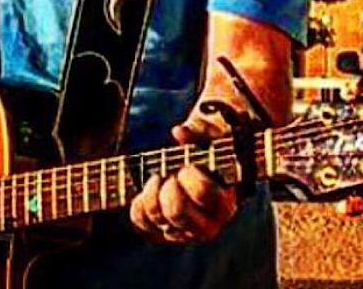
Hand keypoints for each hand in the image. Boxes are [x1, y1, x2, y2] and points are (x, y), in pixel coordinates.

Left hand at [129, 115, 237, 243]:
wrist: (201, 174)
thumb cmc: (210, 153)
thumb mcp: (214, 136)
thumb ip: (203, 130)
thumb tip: (179, 132)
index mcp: (223, 203)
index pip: (202, 192)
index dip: (189, 175)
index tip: (187, 166)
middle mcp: (206, 225)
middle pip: (176, 210)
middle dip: (167, 185)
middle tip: (170, 174)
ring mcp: (182, 232)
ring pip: (156, 217)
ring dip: (151, 191)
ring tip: (158, 177)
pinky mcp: (162, 232)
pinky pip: (141, 222)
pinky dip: (139, 204)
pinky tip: (148, 190)